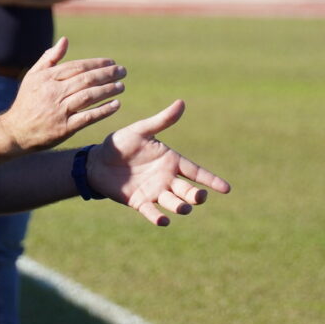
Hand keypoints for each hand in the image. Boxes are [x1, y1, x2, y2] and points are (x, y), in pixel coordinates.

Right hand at [0, 37, 124, 152]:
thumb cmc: (27, 101)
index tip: (111, 62)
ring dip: (108, 90)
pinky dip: (103, 110)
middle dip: (107, 74)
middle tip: (123, 72)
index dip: (96, 64)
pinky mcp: (64, 128)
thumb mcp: (33, 76)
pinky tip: (115, 105)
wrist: (15, 131)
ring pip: (88, 97)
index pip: (77, 67)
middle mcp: (53, 93)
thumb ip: (50, 58)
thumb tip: (65, 40)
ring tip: (121, 86)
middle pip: (86, 80)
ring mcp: (59, 111)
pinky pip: (87, 117)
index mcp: (47, 78)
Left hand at [88, 100, 230, 225]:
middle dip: (196, 196)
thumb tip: (181, 102)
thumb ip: (162, 120)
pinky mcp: (139, 202)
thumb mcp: (141, 130)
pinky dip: (158, 217)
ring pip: (173, 203)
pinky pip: (151, 212)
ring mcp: (154, 192)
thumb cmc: (121, 143)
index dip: (211, 180)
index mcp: (171, 161)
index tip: (227, 189)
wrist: (97, 160)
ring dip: (180, 207)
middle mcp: (167, 179)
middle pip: (188, 190)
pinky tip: (163, 221)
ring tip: (184, 208)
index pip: (196, 172)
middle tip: (199, 197)